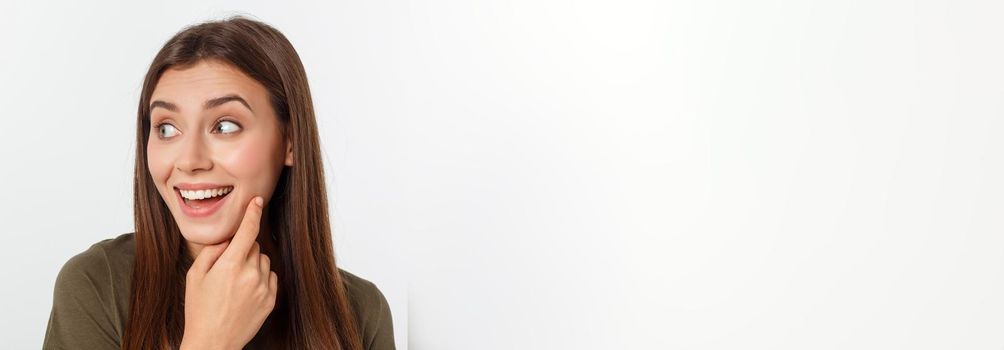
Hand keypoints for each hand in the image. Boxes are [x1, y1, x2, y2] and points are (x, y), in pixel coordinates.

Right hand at [181, 196, 277, 349]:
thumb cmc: (199, 309)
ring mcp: (264, 287)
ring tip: (234, 284)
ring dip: (253, 264)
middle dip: (243, 250)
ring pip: (264, 261)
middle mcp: (251, 274)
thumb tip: (228, 239)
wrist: (213, 342)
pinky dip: (260, 278)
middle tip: (227, 268)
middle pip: (254, 246)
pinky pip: (270, 277)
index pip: (247, 231)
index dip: (252, 213)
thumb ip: (212, 252)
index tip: (257, 201)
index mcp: (230, 265)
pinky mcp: (271, 299)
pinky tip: (244, 293)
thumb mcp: (195, 276)